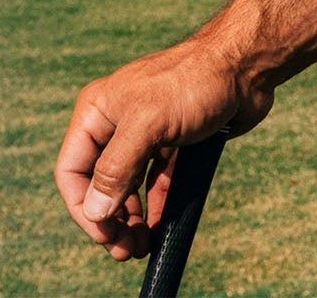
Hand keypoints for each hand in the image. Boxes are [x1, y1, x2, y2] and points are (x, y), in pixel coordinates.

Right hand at [54, 40, 272, 261]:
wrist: (245, 66)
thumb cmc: (193, 82)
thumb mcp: (148, 124)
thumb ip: (117, 168)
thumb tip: (95, 211)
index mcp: (97, 112)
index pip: (72, 170)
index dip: (82, 207)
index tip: (103, 236)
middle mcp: (115, 124)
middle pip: (99, 184)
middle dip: (108, 219)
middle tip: (125, 250)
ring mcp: (144, 135)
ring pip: (127, 187)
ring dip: (130, 219)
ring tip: (141, 246)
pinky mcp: (172, 144)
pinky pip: (155, 183)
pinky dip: (155, 207)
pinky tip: (159, 228)